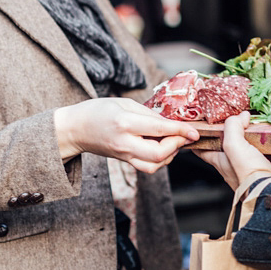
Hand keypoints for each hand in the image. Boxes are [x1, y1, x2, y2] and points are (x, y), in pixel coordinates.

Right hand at [55, 97, 199, 172]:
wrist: (76, 129)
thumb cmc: (99, 111)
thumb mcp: (124, 103)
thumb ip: (149, 114)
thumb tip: (171, 123)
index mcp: (124, 123)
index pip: (158, 129)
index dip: (180, 131)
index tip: (194, 131)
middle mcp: (125, 142)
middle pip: (158, 155)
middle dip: (177, 146)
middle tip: (183, 136)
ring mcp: (124, 155)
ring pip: (154, 166)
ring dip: (170, 155)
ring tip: (172, 141)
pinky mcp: (125, 161)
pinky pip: (148, 166)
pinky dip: (160, 160)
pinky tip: (162, 147)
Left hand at [196, 112, 270, 190]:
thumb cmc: (247, 173)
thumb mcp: (233, 146)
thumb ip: (233, 127)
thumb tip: (242, 116)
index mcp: (222, 162)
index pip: (204, 150)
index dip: (200, 140)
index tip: (200, 129)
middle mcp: (237, 168)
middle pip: (236, 149)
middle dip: (241, 136)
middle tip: (247, 121)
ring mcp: (256, 173)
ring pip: (261, 154)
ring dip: (267, 143)